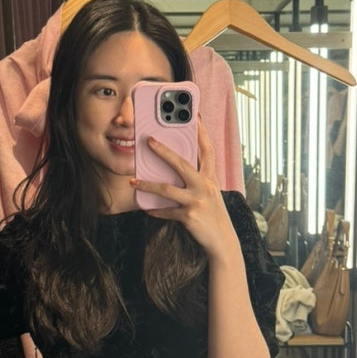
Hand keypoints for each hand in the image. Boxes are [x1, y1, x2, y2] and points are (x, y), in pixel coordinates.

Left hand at [130, 118, 237, 259]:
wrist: (223, 242)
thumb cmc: (213, 217)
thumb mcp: (209, 195)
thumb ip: (196, 181)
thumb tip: (172, 172)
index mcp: (211, 179)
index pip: (207, 150)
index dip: (201, 132)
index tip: (194, 115)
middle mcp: (205, 187)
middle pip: (182, 164)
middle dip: (164, 151)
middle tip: (147, 140)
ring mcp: (197, 201)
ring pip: (167, 189)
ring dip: (147, 184)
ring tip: (133, 181)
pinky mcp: (189, 216)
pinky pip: (166, 211)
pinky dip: (155, 210)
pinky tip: (146, 208)